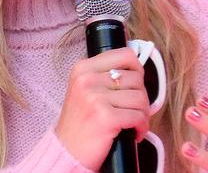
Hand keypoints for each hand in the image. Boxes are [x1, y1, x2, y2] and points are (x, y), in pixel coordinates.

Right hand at [54, 47, 149, 170]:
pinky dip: (141, 127)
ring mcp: (95, 98)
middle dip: (140, 96)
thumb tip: (137, 69)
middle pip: (136, 78)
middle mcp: (87, 79)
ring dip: (142, 113)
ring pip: (140, 97)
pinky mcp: (106, 117)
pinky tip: (134, 133)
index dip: (137, 69)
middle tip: (133, 109)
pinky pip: (138, 116)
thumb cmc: (79, 123)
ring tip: (133, 122)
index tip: (136, 83)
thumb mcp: (84, 89)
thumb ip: (105, 76)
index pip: (124, 55)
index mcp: (83, 68)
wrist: (65, 152)